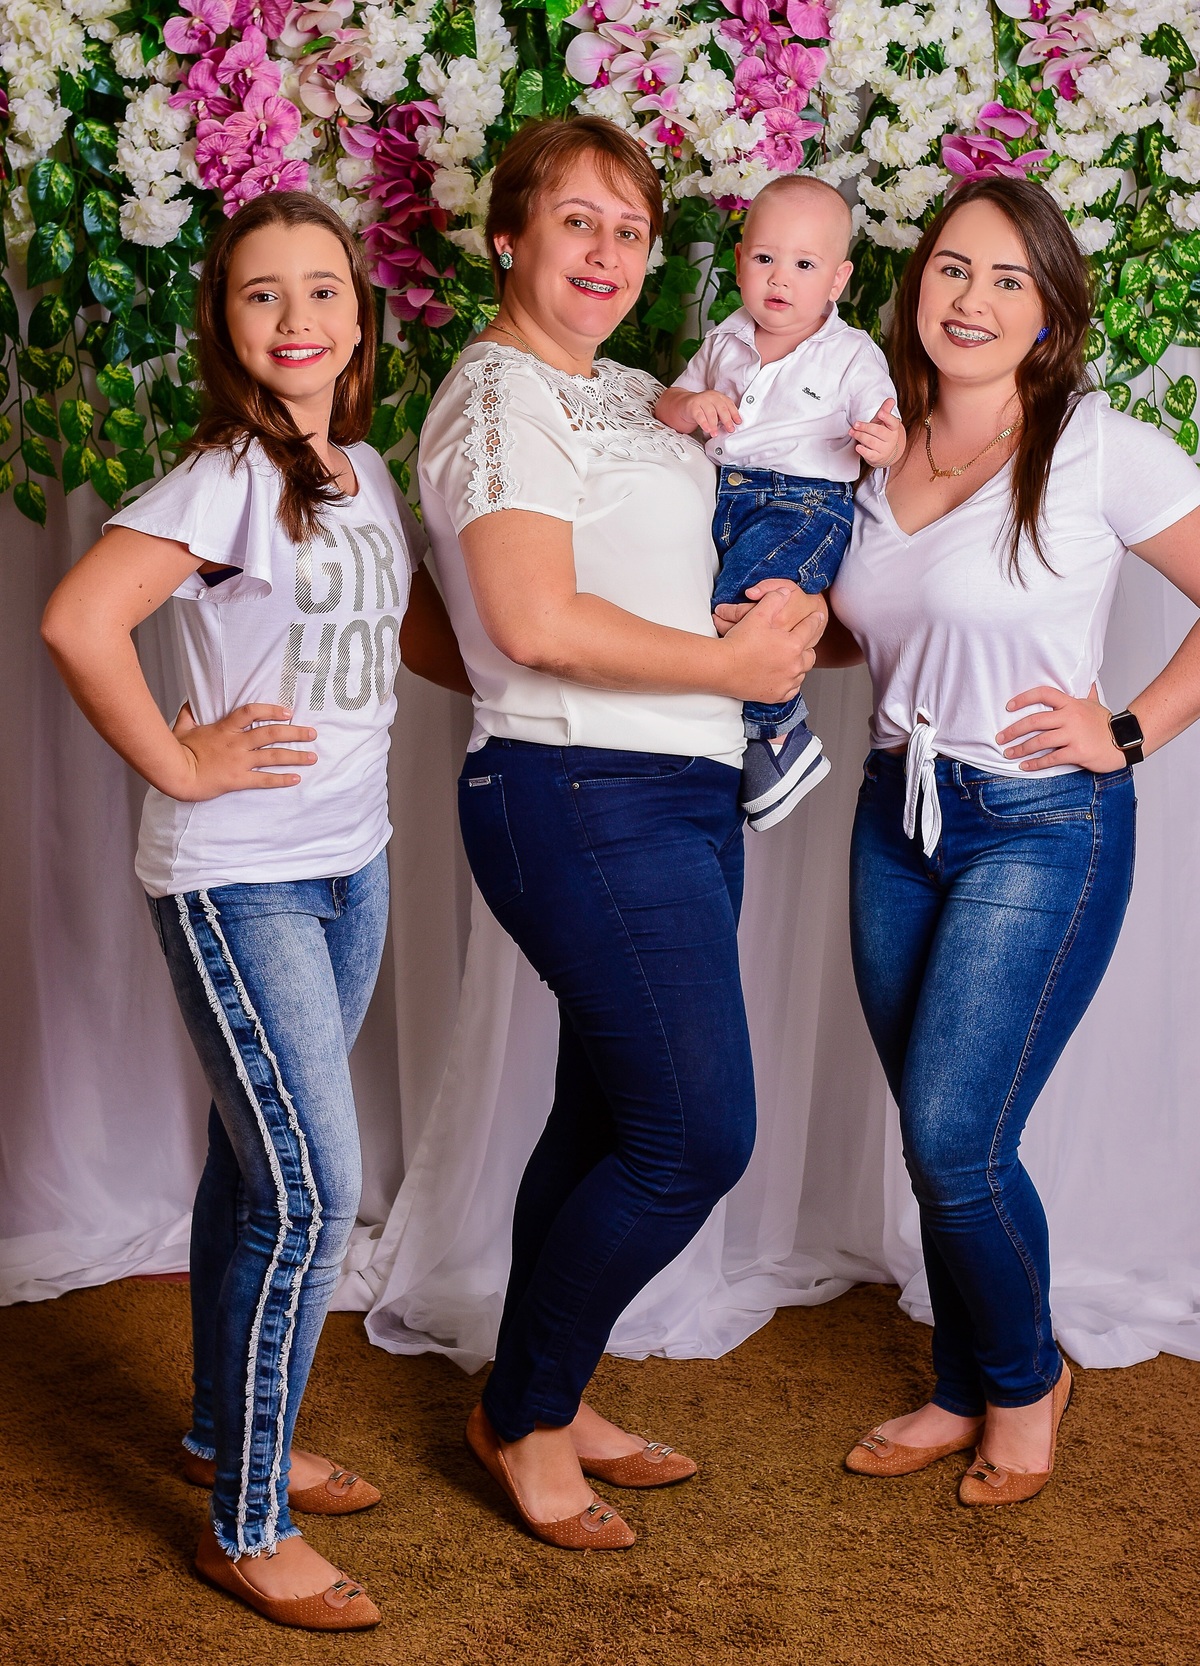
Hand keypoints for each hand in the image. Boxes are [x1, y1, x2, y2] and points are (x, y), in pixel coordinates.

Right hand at [170, 702, 317, 799]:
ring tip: (313, 757)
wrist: (175, 773)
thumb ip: (189, 713)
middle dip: (295, 733)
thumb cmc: (178, 750)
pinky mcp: (239, 779)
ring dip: (296, 756)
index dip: (272, 710)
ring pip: (273, 756)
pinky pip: (264, 780)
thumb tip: (190, 702)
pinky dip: (282, 779)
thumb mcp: (183, 727)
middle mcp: (237, 743)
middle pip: (272, 734)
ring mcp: (239, 761)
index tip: (288, 712)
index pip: (252, 712)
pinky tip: (296, 778)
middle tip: (312, 733)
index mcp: (225, 728)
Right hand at [658, 387, 741, 438]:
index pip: (729, 404)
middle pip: (721, 408)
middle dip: (727, 420)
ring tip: (715, 433)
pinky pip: (699, 415)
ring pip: (710, 412)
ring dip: (714, 425)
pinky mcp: (692, 406)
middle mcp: (711, 397)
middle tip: (729, 429)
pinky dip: (704, 423)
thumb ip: (722, 415)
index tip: (738, 422)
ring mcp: (701, 400)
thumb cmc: (702, 408)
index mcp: (718, 397)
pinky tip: (707, 429)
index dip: (734, 414)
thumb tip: (731, 425)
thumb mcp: (714, 409)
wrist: (685, 404)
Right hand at [721, 582, 823, 702]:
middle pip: (810, 655)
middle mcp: (794, 665)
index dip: (814, 620)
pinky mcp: (777, 695)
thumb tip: (785, 592)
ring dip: (798, 665)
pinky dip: (789, 683)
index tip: (818, 617)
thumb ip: (774, 600)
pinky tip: (783, 676)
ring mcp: (786, 682)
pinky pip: (792, 689)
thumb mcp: (757, 615)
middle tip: (801, 642)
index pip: (810, 628)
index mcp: (793, 645)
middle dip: (807, 647)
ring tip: (791, 659)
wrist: (722, 668)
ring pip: (802, 673)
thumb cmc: (739, 643)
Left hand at [850, 401, 904, 466]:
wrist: (885, 453)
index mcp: (893, 429)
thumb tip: (890, 399)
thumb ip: (885, 411)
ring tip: (852, 432)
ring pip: (872, 442)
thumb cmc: (881, 434)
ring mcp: (885, 449)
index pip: (893, 422)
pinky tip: (857, 447)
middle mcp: (891, 439)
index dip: (887, 417)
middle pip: (879, 432)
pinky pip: (870, 455)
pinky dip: (863, 451)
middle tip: (856, 424)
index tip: (880, 413)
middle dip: (866, 427)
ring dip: (860, 436)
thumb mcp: (883, 422)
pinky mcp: (877, 458)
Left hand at [996, 686, 1127, 772]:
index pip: (1044, 693)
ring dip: (1021, 749)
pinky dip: (1035, 763)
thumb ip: (1086, 691)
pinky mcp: (1077, 752)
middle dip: (1014, 730)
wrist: (1125, 741)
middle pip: (1035, 720)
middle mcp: (1071, 717)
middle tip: (1000, 738)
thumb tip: (1086, 678)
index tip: (1009, 706)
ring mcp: (1074, 735)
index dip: (1024, 698)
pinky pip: (1051, 758)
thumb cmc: (1106, 724)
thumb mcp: (1094, 703)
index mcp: (1071, 703)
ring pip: (1040, 741)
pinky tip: (1025, 766)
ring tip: (1008, 753)